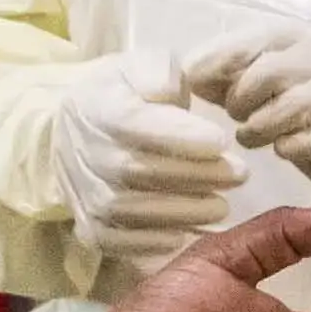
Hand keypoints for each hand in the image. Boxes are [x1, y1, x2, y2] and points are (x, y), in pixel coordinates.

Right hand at [55, 52, 245, 260]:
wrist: (71, 129)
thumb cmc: (122, 96)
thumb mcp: (140, 67)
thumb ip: (157, 73)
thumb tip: (169, 90)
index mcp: (99, 108)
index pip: (136, 124)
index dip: (180, 136)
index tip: (220, 139)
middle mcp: (85, 152)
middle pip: (140, 171)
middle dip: (195, 176)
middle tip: (239, 174)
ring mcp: (84, 193)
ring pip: (130, 211)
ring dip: (181, 213)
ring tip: (222, 206)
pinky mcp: (88, 225)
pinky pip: (117, 241)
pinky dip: (151, 243)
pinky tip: (184, 235)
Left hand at [183, 20, 310, 218]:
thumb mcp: (275, 93)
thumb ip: (237, 79)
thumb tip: (189, 72)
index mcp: (308, 36)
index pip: (254, 38)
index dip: (217, 60)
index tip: (193, 82)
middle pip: (267, 71)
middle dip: (241, 101)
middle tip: (239, 119)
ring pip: (289, 106)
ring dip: (261, 130)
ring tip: (257, 138)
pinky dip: (291, 148)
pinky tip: (288, 149)